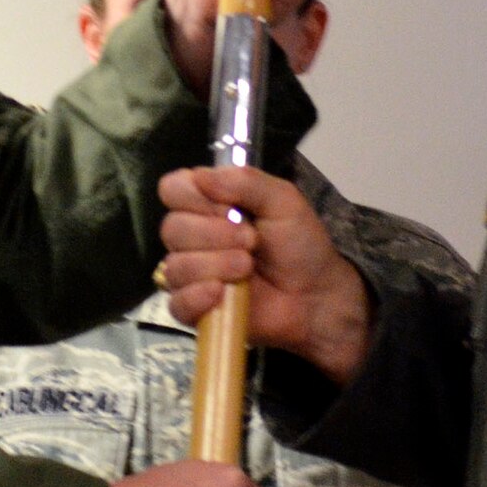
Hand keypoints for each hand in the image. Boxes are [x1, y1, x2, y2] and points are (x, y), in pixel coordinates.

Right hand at [160, 165, 371, 384]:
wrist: (315, 295)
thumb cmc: (299, 244)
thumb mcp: (283, 200)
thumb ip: (245, 181)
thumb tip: (200, 176)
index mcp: (208, 204)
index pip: (172, 189)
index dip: (193, 196)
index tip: (228, 207)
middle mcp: (192, 237)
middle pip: (171, 228)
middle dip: (214, 234)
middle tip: (251, 241)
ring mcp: (191, 274)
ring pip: (176, 266)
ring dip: (215, 265)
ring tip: (247, 268)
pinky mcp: (194, 309)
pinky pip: (177, 303)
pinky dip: (198, 297)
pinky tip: (221, 294)